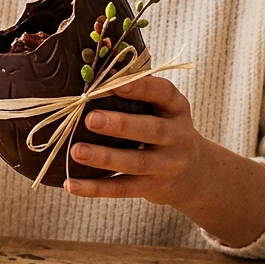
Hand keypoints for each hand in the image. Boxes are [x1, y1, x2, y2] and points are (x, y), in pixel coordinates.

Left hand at [64, 75, 203, 205]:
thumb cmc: (163, 129)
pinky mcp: (153, 188)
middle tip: (90, 119)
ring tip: (77, 151)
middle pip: (152, 130)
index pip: (164, 93)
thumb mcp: (162, 109)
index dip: (142, 87)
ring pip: (136, 163)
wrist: (193, 174)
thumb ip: (138, 94)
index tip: (116, 85)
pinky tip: (72, 185)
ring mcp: (167, 166)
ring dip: (105, 157)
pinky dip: (96, 188)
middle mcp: (178, 137)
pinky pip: (123, 189)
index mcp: (177, 109)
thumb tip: (96, 74)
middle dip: (121, 125)